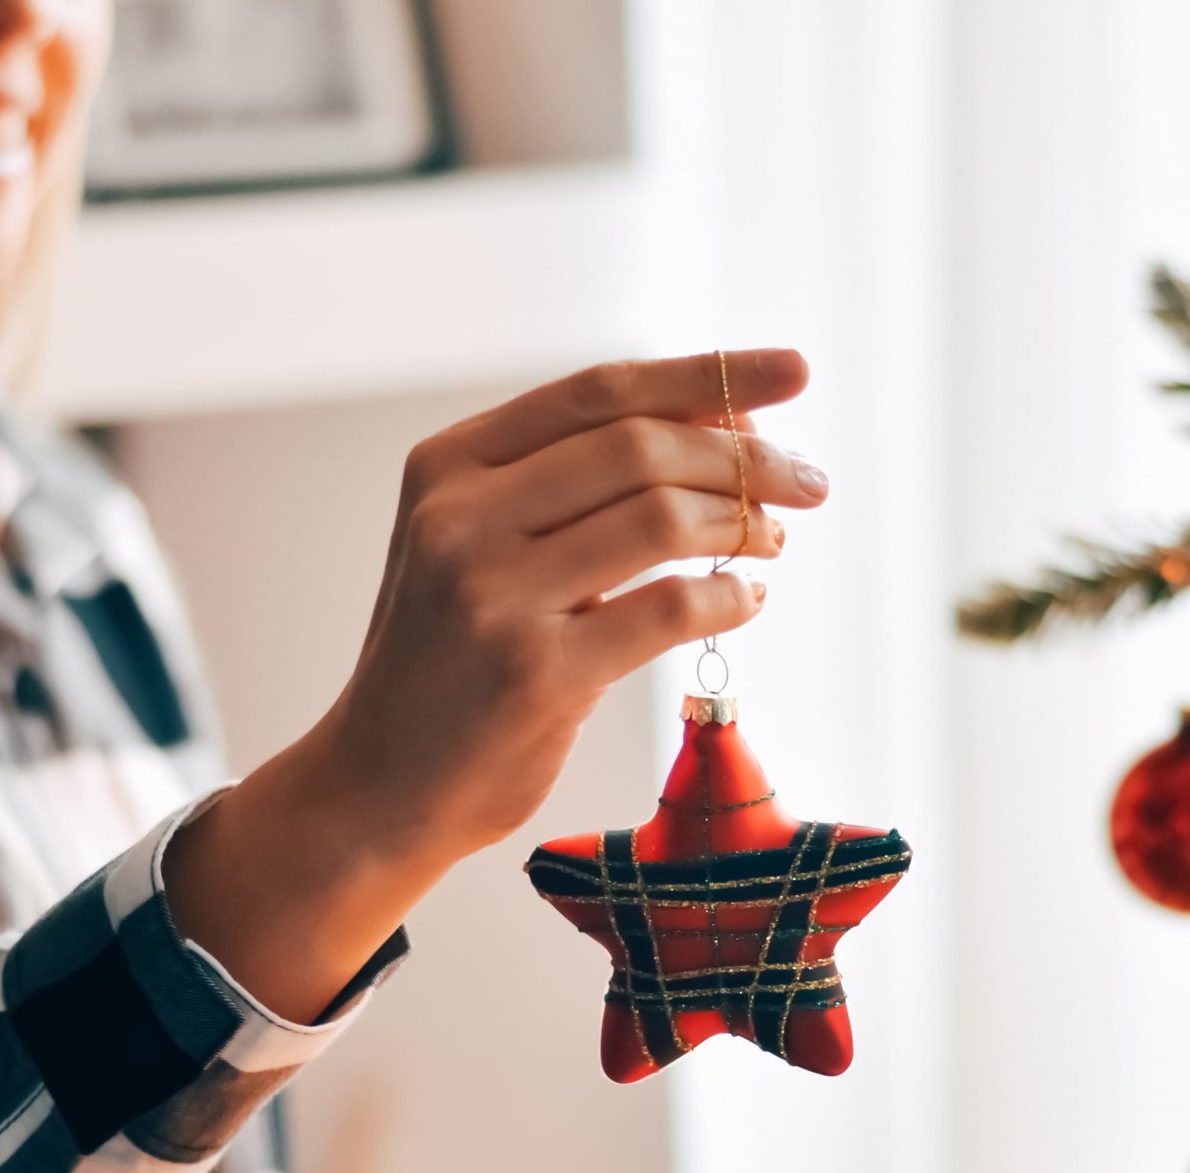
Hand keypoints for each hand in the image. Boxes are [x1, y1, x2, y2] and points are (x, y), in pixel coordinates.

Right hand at [164, 350, 824, 1021]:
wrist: (382, 783)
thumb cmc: (454, 661)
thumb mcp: (484, 546)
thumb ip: (575, 485)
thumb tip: (727, 424)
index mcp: (449, 466)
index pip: (600, 390)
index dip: (710, 373)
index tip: (794, 371)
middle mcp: (460, 518)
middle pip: (641, 447)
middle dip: (745, 457)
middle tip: (807, 480)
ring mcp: (494, 595)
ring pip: (661, 518)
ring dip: (743, 523)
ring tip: (773, 539)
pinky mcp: (535, 674)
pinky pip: (669, 609)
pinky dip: (729, 596)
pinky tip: (746, 600)